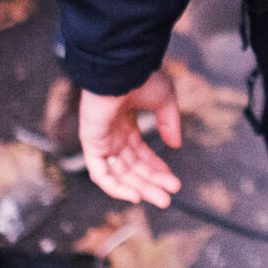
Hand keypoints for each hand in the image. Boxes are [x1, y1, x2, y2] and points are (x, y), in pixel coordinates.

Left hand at [78, 70, 183, 207]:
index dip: (156, 168)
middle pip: (131, 166)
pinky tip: (136, 196)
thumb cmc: (140, 77)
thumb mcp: (164, 100)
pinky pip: (101, 173)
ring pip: (119, 173)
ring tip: (160, 199)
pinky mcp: (91, 143)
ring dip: (139, 188)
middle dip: (151, 182)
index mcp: (125, 121)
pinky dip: (116, 188)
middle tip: (168, 196)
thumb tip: (175, 144)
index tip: (172, 180)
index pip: (139, 152)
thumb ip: (169, 123)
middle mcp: (111, 132)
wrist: (122, 68)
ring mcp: (101, 138)